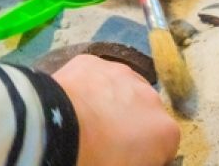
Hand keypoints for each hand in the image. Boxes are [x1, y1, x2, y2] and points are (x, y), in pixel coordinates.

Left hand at [54, 54, 179, 165]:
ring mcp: (121, 73)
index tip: (126, 157)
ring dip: (112, 101)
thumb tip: (132, 152)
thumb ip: (139, 158)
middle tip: (106, 138)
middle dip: (131, 123)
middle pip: (144, 113)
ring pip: (122, 89)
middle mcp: (151, 96)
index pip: (162, 145)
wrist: (52, 133)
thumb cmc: (94, 159)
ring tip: (88, 117)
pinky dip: (88, 86)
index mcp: (166, 131)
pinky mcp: (91, 61)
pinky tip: (74, 100)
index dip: (144, 153)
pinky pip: (94, 76)